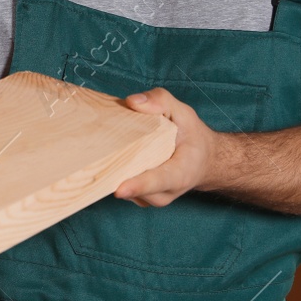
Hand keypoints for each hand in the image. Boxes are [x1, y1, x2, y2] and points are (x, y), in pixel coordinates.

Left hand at [113, 87, 226, 207]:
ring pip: (123, 185)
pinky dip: (114, 171)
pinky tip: (115, 155)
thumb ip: (160, 102)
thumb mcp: (183, 113)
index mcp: (180, 174)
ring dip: (113, 169)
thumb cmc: (191, 135)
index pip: (158, 181)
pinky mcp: (138, 198)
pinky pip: (120, 186)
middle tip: (98, 151)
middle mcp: (164, 193)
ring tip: (114, 148)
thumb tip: (132, 102)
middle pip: (134, 186)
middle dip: (116, 172)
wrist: (201, 160)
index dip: (139, 185)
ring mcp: (150, 199)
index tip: (120, 190)